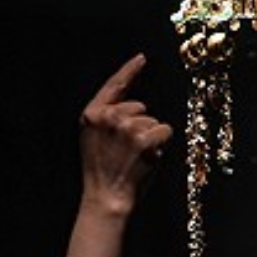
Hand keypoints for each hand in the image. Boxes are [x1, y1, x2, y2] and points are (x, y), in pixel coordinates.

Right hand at [78, 53, 172, 217]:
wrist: (106, 197)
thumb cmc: (102, 170)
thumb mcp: (93, 138)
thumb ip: (107, 117)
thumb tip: (133, 104)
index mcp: (92, 114)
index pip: (114, 86)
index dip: (129, 70)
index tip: (142, 58)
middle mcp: (108, 116)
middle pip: (140, 106)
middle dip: (140, 124)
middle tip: (127, 149)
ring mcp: (126, 127)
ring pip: (153, 120)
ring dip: (150, 137)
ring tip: (135, 157)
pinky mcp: (144, 139)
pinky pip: (164, 131)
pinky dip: (162, 145)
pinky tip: (147, 158)